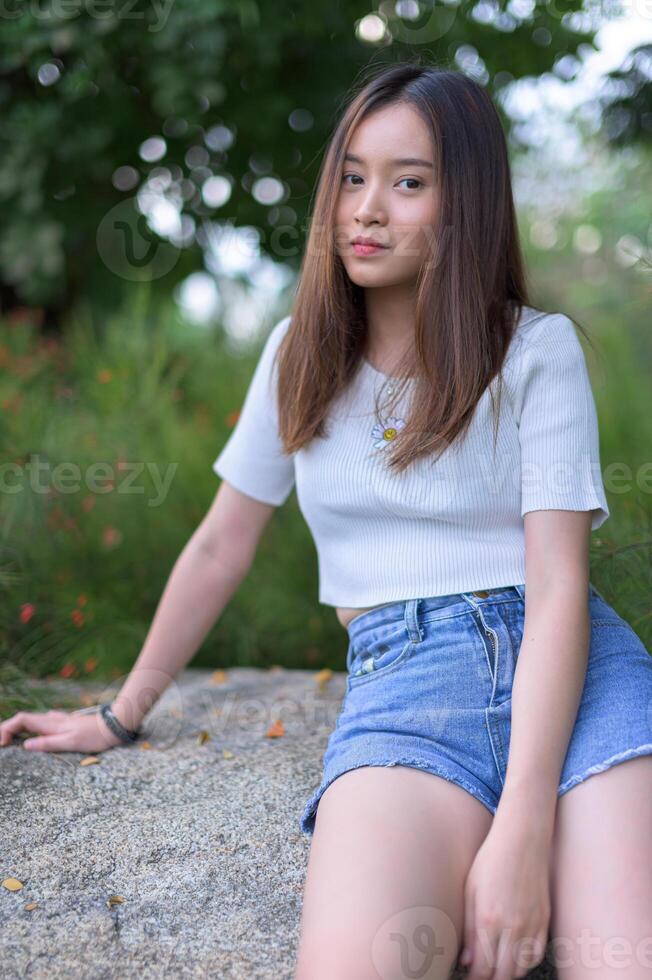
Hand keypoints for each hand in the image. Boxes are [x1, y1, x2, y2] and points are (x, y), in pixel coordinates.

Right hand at [0, 709, 124, 752]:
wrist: (112, 726)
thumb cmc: (93, 737)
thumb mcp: (70, 742)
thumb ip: (48, 743)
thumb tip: (25, 745)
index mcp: (50, 723)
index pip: (21, 719)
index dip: (7, 728)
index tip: (1, 743)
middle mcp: (52, 719)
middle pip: (23, 720)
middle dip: (7, 728)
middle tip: (0, 743)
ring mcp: (57, 720)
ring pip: (31, 721)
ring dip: (17, 729)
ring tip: (8, 741)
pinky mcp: (63, 724)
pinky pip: (41, 724)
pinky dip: (30, 729)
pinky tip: (31, 736)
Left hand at [458, 827, 550, 979]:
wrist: (522, 839)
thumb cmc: (491, 860)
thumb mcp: (470, 890)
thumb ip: (469, 929)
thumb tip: (467, 960)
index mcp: (489, 920)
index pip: (483, 969)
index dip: (475, 978)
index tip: (470, 976)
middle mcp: (513, 927)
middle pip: (503, 974)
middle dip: (490, 978)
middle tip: (481, 973)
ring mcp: (532, 925)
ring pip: (521, 969)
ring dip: (507, 972)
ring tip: (496, 966)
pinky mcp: (545, 920)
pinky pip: (537, 954)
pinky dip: (526, 962)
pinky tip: (515, 956)